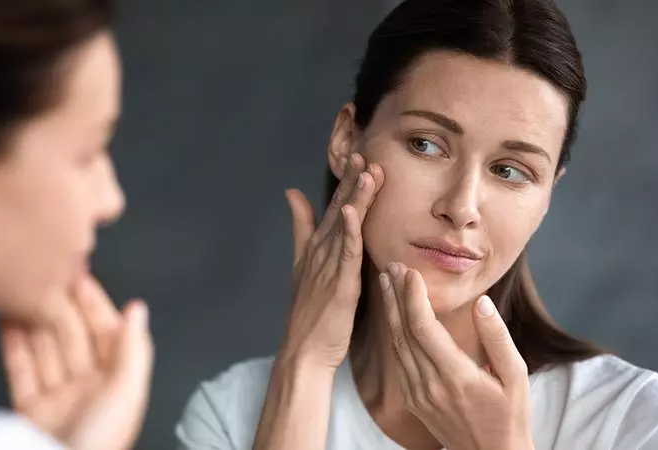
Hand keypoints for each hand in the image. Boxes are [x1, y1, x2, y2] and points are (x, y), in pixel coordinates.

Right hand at [0, 275, 153, 449]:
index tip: (80, 276)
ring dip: (37, 322)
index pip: (108, 332)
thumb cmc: (101, 441)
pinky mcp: (32, 412)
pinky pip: (23, 372)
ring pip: (48, 351)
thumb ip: (133, 349)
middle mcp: (91, 387)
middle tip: (49, 278)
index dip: (95, 303)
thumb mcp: (126, 392)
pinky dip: (16, 347)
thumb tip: (139, 309)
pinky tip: (10, 324)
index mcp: (119, 382)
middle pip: (76, 338)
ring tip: (25, 294)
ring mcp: (60, 399)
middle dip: (64, 308)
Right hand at [280, 153, 383, 369]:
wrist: (304, 349)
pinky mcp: (338, 284)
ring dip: (355, 198)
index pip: (335, 207)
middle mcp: (322, 251)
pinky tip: (353, 211)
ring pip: (346, 226)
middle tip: (362, 152)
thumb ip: (300, 227)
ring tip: (365, 170)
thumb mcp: (302, 263)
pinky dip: (350, 231)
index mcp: (318, 246)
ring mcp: (329, 266)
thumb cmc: (309, 310)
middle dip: (352, 181)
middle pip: (340, 209)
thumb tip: (291, 193)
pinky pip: (346, 253)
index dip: (347, 182)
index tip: (358, 156)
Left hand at [380, 262, 532, 449]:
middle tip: (392, 266)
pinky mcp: (413, 400)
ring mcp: (418, 394)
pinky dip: (393, 333)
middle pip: (403, 332)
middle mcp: (430, 385)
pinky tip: (392, 315)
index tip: (411, 272)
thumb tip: (481, 303)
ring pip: (396, 345)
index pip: (423, 328)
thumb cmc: (510, 416)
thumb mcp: (516, 376)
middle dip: (396, 296)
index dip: (412, 297)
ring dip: (390, 311)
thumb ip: (498, 338)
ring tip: (386, 283)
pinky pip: (398, 360)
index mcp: (456, 376)